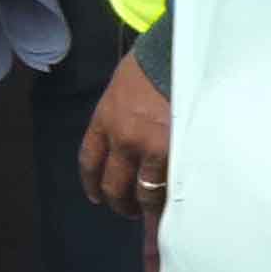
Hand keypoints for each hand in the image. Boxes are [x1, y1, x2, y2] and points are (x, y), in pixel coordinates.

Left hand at [81, 49, 173, 215]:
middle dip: (118, 203)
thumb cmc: (155, 63)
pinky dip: (169, 206)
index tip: (96, 196)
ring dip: (145, 210)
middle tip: (126, 210)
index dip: (92, 182)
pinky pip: (169, 191)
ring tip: (150, 218)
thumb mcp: (124, 86)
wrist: (180, 53)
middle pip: (113, 185)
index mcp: (105, 119)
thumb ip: (121, 113)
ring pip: (142, 195)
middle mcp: (121, 139)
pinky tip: (173, 215)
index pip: (90, 160)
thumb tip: (128, 131)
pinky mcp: (176, 154)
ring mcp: (149, 149)